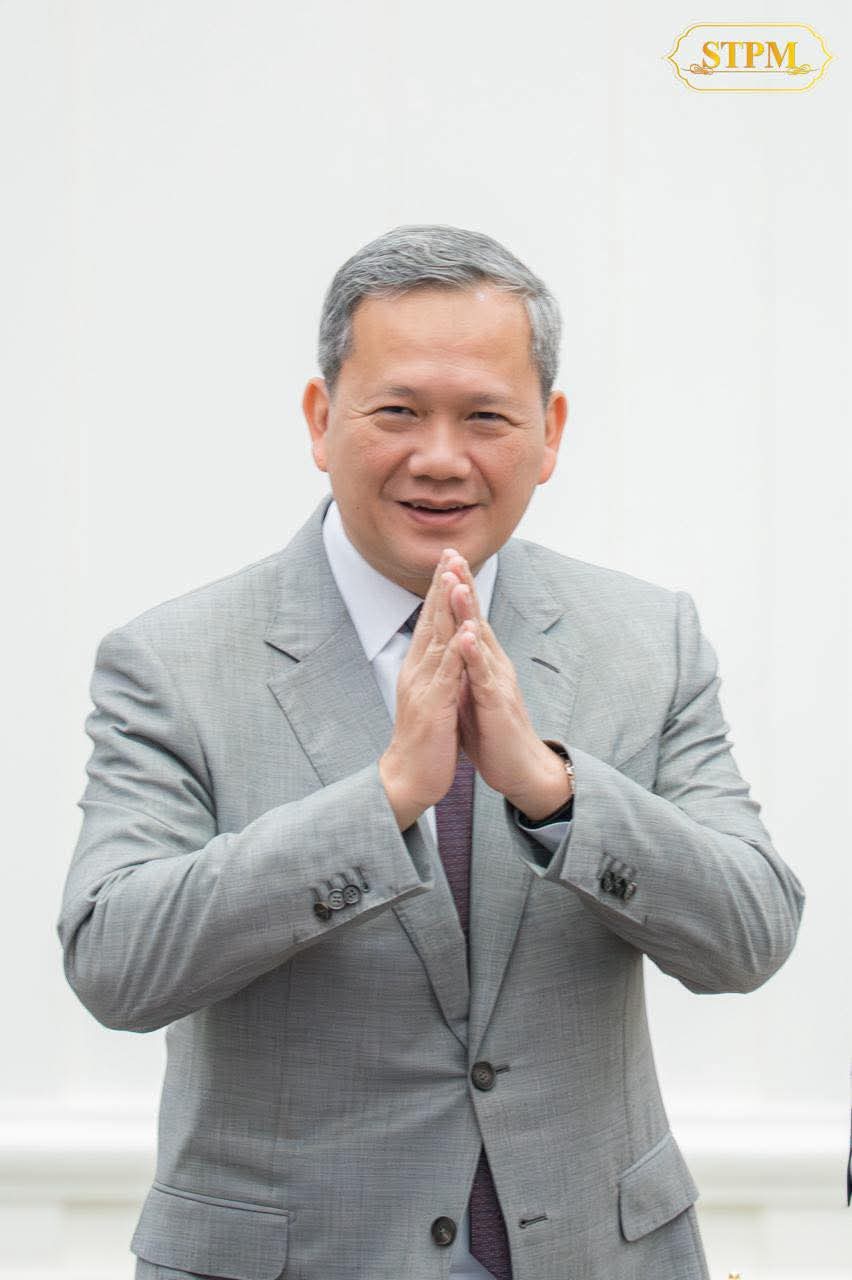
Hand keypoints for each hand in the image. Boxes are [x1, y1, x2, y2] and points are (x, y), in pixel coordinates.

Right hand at [378, 550, 466, 829]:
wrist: (407, 779)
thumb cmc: (423, 740)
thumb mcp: (429, 697)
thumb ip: (436, 671)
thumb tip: (443, 649)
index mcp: (418, 668)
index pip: (429, 620)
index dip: (439, 588)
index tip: (448, 559)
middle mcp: (417, 671)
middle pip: (431, 620)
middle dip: (441, 584)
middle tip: (450, 552)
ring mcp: (424, 687)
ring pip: (438, 639)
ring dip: (448, 607)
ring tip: (456, 576)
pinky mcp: (434, 707)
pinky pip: (448, 674)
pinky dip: (457, 650)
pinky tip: (465, 629)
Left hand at [443, 552, 573, 819]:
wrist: (520, 768)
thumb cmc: (494, 732)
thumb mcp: (471, 692)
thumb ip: (463, 668)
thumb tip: (451, 647)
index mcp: (483, 661)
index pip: (467, 618)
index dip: (456, 590)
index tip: (444, 560)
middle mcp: (493, 663)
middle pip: (476, 617)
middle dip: (464, 585)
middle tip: (452, 553)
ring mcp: (496, 680)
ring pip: (480, 638)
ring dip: (468, 610)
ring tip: (456, 581)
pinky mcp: (497, 702)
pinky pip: (484, 675)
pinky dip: (474, 654)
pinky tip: (467, 636)